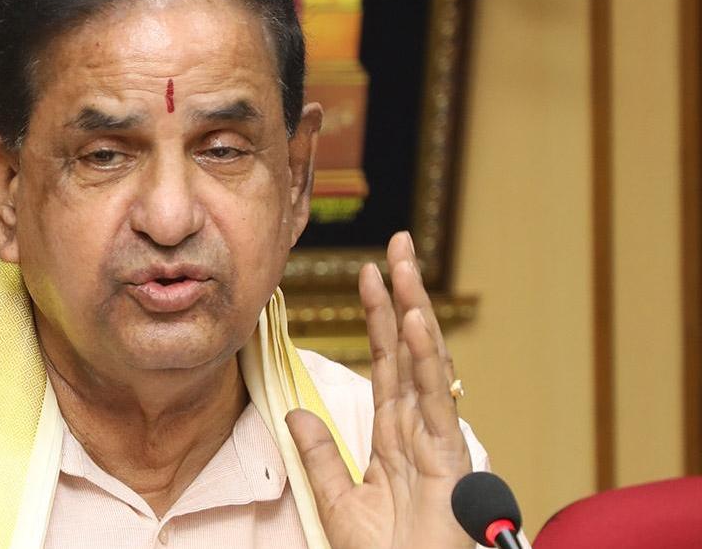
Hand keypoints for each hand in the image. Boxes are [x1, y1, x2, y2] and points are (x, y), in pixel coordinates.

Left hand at [286, 231, 472, 548]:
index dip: (380, 316)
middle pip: (410, 350)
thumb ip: (320, 455)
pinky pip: (434, 403)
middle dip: (404, 296)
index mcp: (395, 436)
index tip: (370, 273)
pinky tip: (417, 324)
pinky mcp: (448, 462)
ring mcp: (436, 442)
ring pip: (426, 364)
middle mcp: (419, 430)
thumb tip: (295, 413)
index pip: (387, 361)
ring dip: (416, 312)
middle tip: (398, 245)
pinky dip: (427, 361)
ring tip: (405, 265)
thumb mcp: (338, 500)